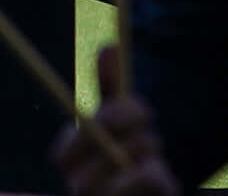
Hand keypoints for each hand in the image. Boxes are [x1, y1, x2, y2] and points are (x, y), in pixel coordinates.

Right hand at [51, 63, 173, 195]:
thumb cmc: (124, 157)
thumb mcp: (117, 122)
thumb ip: (109, 87)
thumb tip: (110, 45)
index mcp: (68, 158)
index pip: (79, 128)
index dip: (108, 115)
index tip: (131, 106)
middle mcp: (77, 184)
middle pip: (101, 141)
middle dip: (129, 123)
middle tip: (148, 119)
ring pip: (126, 156)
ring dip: (147, 146)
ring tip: (152, 151)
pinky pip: (147, 177)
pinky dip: (159, 170)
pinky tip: (157, 174)